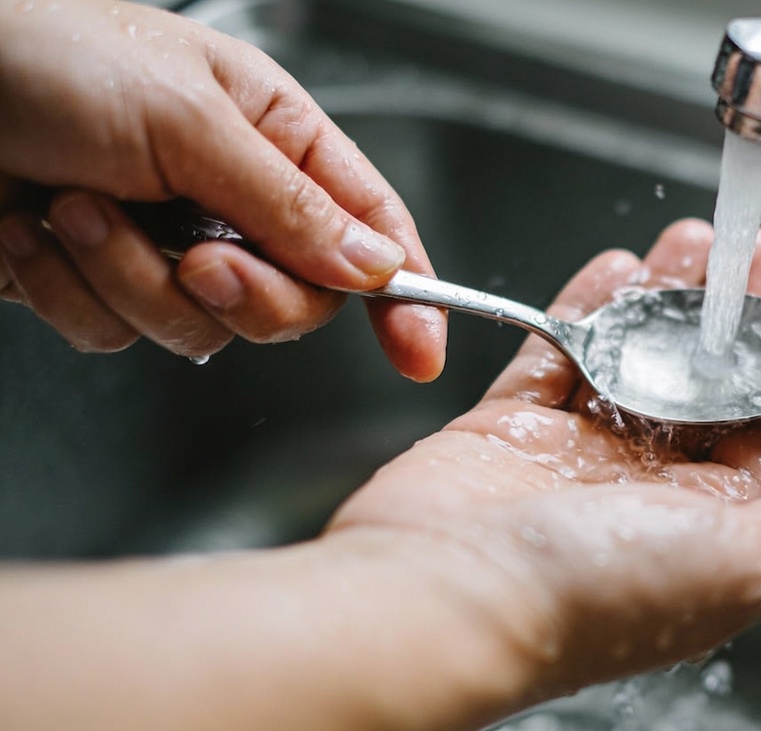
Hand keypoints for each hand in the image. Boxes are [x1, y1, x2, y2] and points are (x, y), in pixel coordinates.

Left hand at [0, 0, 443, 379]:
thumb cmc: (46, 52)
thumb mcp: (190, 120)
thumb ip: (291, 204)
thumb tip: (376, 268)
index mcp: (278, 140)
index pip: (372, 229)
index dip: (408, 293)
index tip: (421, 351)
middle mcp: (232, 199)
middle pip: (294, 303)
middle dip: (240, 292)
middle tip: (196, 256)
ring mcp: (165, 245)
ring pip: (200, 327)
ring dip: (128, 276)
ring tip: (78, 206)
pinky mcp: (99, 282)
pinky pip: (116, 333)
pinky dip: (68, 289)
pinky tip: (32, 230)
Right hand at [326, 219, 760, 725]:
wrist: (439, 601)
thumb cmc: (586, 594)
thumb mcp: (736, 560)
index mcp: (710, 531)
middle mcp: (645, 496)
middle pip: (703, 386)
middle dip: (731, 313)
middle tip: (751, 247)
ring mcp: (575, 461)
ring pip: (634, 362)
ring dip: (665, 298)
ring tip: (692, 239)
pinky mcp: (510, 432)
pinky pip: (557, 356)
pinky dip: (586, 310)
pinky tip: (615, 269)